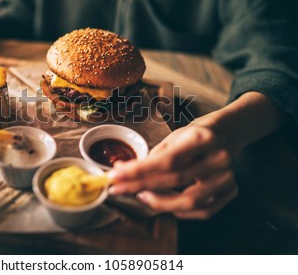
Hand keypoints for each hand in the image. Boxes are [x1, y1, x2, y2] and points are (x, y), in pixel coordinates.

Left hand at [108, 125, 237, 219]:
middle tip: (119, 188)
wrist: (223, 136)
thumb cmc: (191, 137)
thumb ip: (151, 158)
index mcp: (203, 138)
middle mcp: (219, 158)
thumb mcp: (172, 138)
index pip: (167, 160)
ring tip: (140, 195)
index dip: (139, 170)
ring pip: (189, 201)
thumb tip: (121, 173)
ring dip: (159, 202)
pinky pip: (202, 211)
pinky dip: (179, 210)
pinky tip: (164, 202)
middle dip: (141, 186)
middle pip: (174, 180)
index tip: (116, 175)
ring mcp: (227, 177)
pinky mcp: (231, 191)